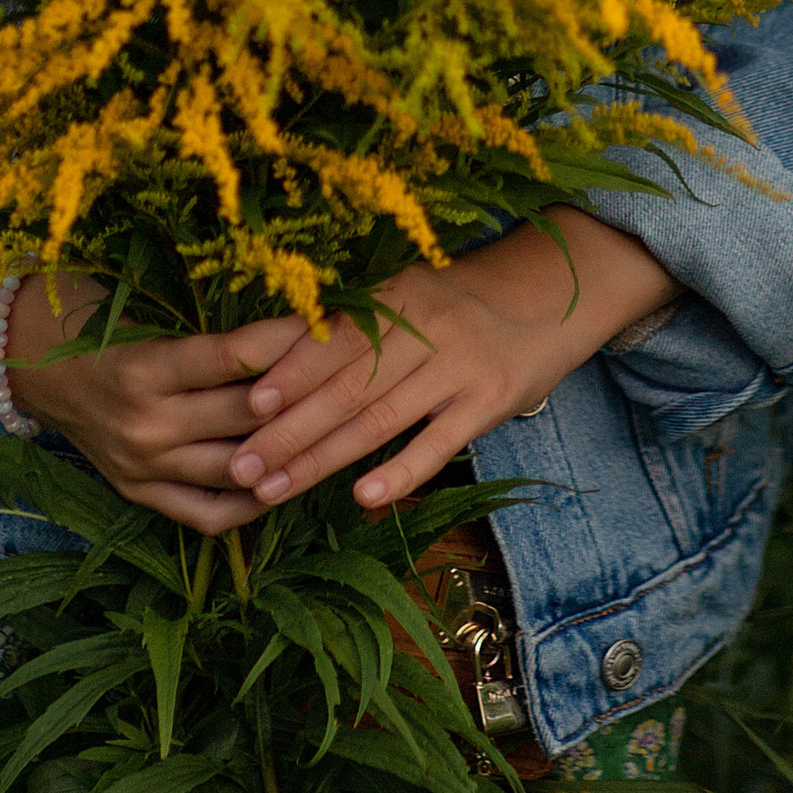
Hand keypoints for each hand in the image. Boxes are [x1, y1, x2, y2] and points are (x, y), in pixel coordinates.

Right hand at [0, 201, 312, 533]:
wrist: (30, 364)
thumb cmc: (96, 319)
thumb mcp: (147, 314)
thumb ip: (212, 332)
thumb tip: (297, 326)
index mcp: (143, 367)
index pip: (235, 358)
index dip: (290, 342)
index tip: (335, 324)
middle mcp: (143, 424)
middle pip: (246, 417)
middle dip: (304, 398)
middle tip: (354, 377)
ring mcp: (141, 467)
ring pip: (237, 471)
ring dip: (290, 455)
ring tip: (339, 434)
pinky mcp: (139, 493)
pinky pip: (207, 514)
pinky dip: (251, 504)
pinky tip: (287, 484)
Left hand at [224, 208, 674, 519]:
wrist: (550, 296)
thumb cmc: (454, 307)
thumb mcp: (406, 300)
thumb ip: (350, 329)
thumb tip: (266, 362)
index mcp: (395, 297)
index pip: (333, 342)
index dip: (288, 375)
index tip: (244, 408)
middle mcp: (426, 327)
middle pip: (347, 386)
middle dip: (288, 430)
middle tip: (241, 466)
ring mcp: (461, 365)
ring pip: (381, 419)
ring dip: (323, 459)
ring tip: (276, 490)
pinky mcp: (490, 402)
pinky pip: (439, 443)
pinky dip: (400, 471)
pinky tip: (363, 497)